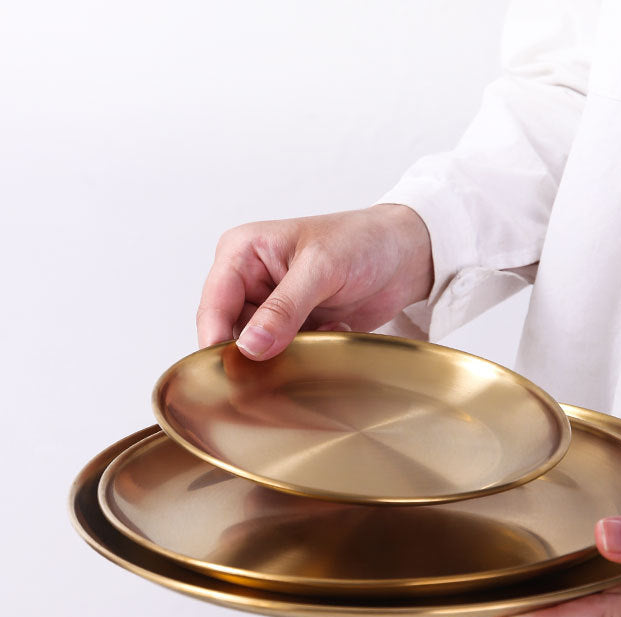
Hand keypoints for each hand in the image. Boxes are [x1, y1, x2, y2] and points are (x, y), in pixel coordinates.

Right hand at [196, 205, 432, 359]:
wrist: (407, 255)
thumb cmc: (363, 240)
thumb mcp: (321, 269)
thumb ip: (284, 309)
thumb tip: (251, 346)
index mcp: (242, 253)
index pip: (213, 306)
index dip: (217, 342)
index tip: (234, 372)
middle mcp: (251, 281)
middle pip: (231, 333)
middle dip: (257, 352)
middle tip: (285, 360)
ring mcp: (273, 307)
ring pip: (260, 349)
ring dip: (288, 353)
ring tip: (320, 334)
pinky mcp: (296, 327)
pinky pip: (287, 355)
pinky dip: (308, 352)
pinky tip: (334, 331)